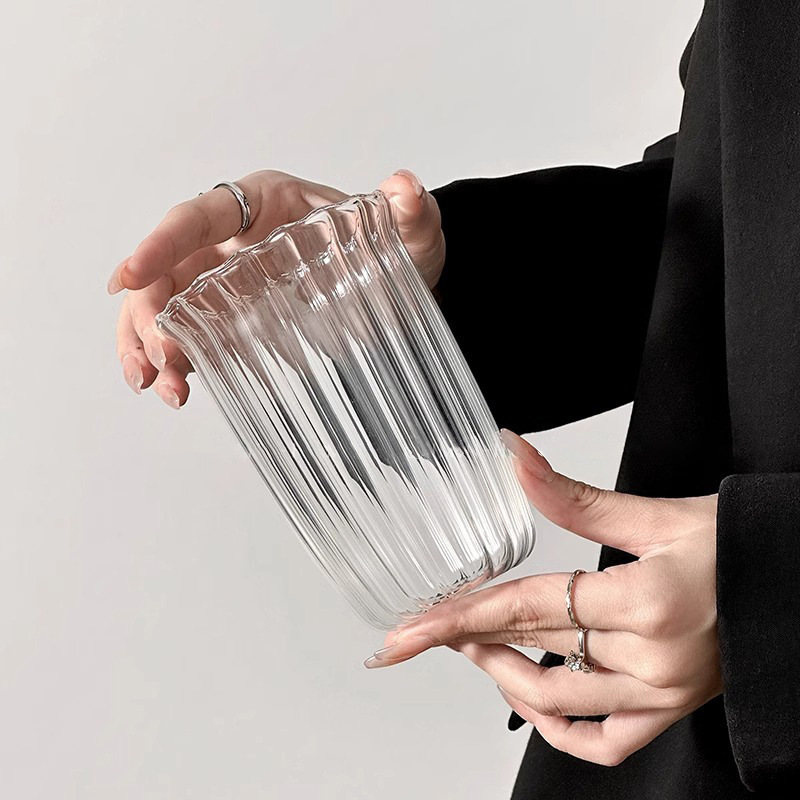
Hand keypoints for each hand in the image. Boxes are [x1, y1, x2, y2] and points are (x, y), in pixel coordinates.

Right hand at [110, 168, 444, 407]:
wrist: (404, 280)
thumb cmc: (395, 244)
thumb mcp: (410, 228)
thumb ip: (409, 211)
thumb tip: (405, 187)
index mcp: (263, 203)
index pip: (200, 216)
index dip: (162, 243)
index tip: (131, 274)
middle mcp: (234, 239)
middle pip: (170, 268)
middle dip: (152, 311)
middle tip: (164, 356)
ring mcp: (229, 279)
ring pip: (168, 304)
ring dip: (152, 343)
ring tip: (159, 385)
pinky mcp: (234, 314)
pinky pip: (190, 333)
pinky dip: (175, 360)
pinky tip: (174, 388)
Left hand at [364, 429, 722, 766]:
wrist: (794, 583)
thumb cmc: (738, 547)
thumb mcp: (655, 515)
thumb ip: (574, 498)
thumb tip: (515, 457)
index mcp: (644, 602)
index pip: (525, 609)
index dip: (461, 615)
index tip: (411, 630)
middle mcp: (651, 659)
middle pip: (532, 648)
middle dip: (470, 635)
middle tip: (429, 624)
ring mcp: (661, 695)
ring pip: (555, 701)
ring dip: (502, 673)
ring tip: (473, 646)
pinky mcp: (669, 711)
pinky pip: (603, 743)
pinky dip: (558, 731)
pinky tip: (531, 703)